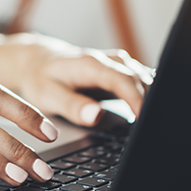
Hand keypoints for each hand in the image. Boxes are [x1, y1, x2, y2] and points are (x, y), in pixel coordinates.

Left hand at [0, 33, 152, 125]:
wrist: (36, 61)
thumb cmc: (40, 78)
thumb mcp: (47, 95)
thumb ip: (72, 106)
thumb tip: (96, 116)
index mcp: (91, 64)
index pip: (123, 80)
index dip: (136, 99)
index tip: (143, 119)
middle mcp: (108, 60)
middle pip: (139, 79)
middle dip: (151, 102)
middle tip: (152, 130)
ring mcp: (116, 64)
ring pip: (144, 78)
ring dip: (152, 98)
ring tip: (154, 124)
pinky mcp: (118, 72)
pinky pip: (140, 81)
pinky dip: (148, 94)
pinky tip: (150, 111)